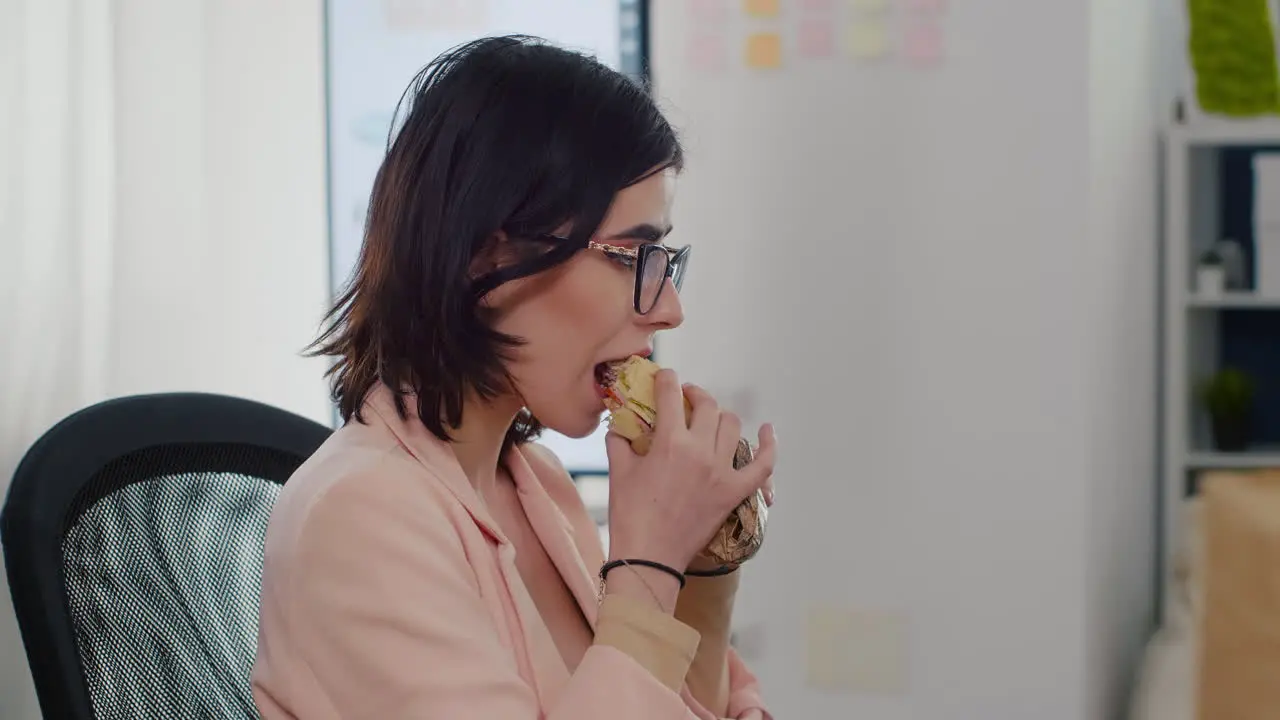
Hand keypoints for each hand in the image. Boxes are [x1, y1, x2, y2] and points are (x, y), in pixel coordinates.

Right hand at [605, 369, 776, 573]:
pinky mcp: (734, 492)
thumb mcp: (619, 471)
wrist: (649, 557)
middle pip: (707, 406)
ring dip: (720, 417)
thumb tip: (621, 425)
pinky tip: (768, 430)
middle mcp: (700, 451)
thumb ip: (620, 441)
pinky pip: (762, 464)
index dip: (667, 380)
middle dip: (695, 395)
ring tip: (709, 420)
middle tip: (686, 399)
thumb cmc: (629, 515)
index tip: (665, 378)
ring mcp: (721, 472)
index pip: (671, 395)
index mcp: (670, 442)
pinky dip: (769, 445)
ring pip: (732, 426)